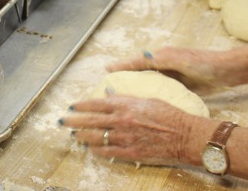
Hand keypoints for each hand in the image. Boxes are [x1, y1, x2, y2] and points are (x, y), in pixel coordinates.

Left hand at [60, 94, 199, 164]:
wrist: (184, 135)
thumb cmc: (169, 114)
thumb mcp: (148, 99)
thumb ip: (126, 98)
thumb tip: (109, 95)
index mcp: (126, 104)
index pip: (97, 103)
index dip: (82, 105)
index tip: (73, 105)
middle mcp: (122, 120)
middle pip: (92, 121)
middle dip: (75, 121)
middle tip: (63, 121)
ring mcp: (125, 138)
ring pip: (97, 137)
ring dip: (83, 136)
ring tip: (74, 136)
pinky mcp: (130, 152)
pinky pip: (108, 152)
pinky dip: (97, 151)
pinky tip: (91, 150)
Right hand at [107, 47, 232, 91]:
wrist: (225, 71)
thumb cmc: (202, 63)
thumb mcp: (179, 59)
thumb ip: (160, 58)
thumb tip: (141, 55)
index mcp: (161, 56)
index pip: (136, 61)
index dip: (122, 66)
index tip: (106, 70)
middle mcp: (163, 64)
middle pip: (140, 71)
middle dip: (125, 77)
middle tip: (109, 86)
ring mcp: (171, 75)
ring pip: (149, 81)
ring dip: (137, 87)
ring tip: (122, 97)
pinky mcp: (179, 86)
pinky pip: (160, 90)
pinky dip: (150, 95)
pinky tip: (145, 105)